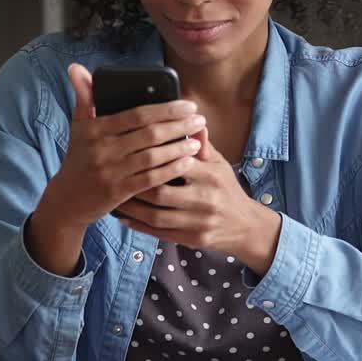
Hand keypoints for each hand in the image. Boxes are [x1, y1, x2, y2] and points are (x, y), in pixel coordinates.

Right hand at [27, 63, 205, 274]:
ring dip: (179, 148)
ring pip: (153, 157)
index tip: (189, 105)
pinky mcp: (119, 192)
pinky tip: (187, 163)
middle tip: (201, 120)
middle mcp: (104, 149)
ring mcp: (112, 171)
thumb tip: (75, 67)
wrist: (67, 199)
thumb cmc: (78, 157)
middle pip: (150, 134)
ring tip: (198, 141)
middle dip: (179, 126)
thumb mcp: (78, 126)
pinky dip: (171, 170)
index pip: (138, 114)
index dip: (166, 109)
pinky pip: (151, 179)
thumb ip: (84, 96)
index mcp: (96, 129)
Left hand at [115, 127, 282, 275]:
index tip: (131, 150)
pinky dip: (139, 226)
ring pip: (157, 216)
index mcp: (210, 175)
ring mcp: (198, 222)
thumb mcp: (219, 164)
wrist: (246, 226)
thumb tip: (191, 120)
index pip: (177, 163)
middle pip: (162, 192)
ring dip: (132, 207)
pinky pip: (160, 233)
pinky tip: (124, 218)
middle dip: (136, 185)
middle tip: (116, 176)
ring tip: (115, 196)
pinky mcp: (192, 240)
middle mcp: (205, 199)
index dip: (153, 158)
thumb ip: (202, 145)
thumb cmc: (227, 189)